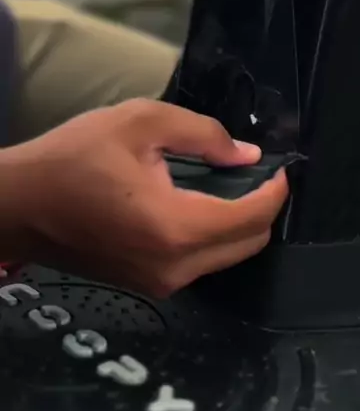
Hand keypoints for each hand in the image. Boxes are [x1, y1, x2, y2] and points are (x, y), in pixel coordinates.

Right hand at [0, 100, 287, 296]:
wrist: (19, 204)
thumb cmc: (75, 157)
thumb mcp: (141, 123)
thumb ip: (203, 134)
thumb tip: (248, 156)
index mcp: (176, 228)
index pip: (253, 217)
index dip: (276, 189)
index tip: (281, 165)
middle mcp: (176, 268)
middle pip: (249, 244)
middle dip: (263, 207)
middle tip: (256, 171)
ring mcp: (161, 284)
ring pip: (226, 257)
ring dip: (238, 222)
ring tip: (227, 181)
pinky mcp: (147, 287)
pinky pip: (199, 263)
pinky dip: (212, 235)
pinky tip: (198, 202)